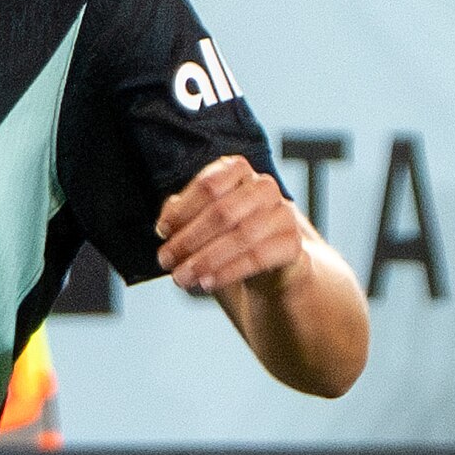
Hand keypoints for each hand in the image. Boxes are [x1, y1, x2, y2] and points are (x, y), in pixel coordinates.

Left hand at [156, 155, 305, 294]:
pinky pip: (259, 257)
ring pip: (241, 235)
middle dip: (189, 239)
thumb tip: (166, 221)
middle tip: (166, 261)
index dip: (182, 210)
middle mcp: (264, 187)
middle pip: (223, 211)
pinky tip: (207, 283)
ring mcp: (283, 213)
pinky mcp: (292, 243)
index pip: (209, 185)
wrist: (269, 264)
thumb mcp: (200, 222)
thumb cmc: (227, 236)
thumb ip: (181, 215)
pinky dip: (229, 271)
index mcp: (238, 172)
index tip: (162, 232)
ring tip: (182, 278)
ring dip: (206, 260)